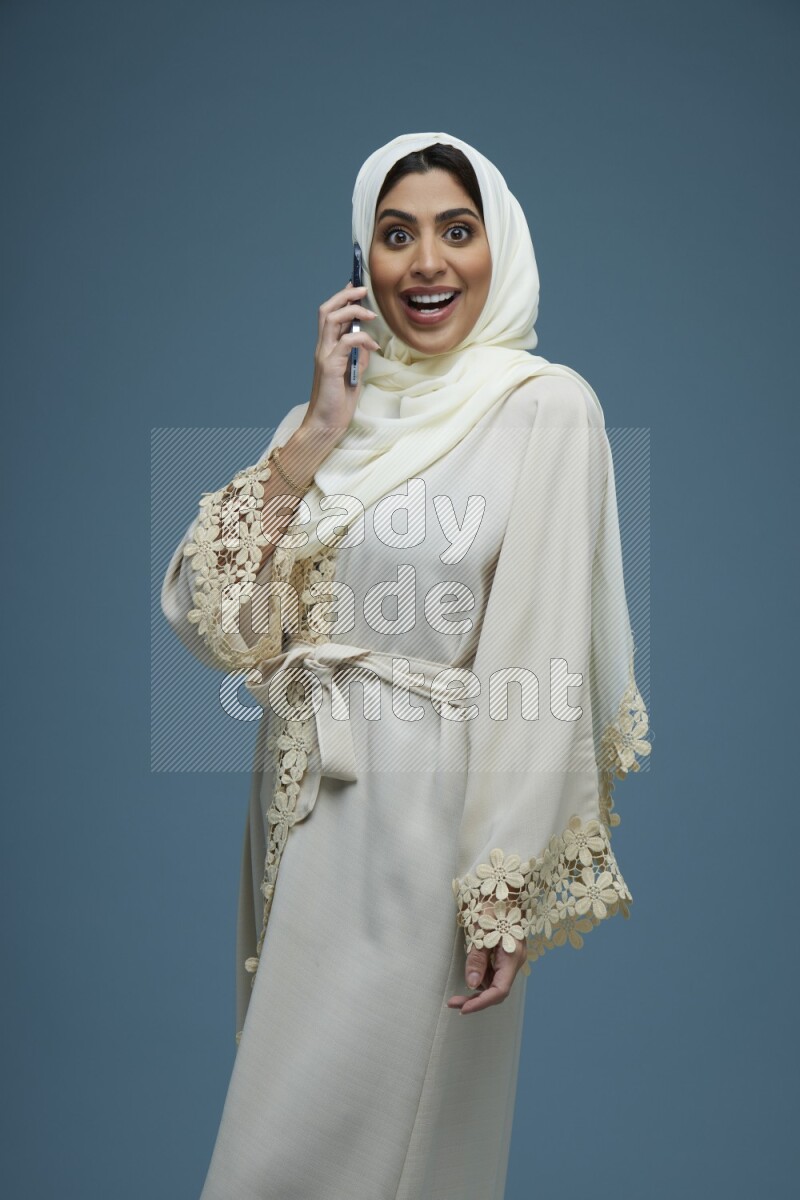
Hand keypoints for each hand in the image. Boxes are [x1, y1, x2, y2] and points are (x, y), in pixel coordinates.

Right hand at [304, 282, 379, 439]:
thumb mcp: (354, 374)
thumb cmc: (338, 402)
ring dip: (352, 311)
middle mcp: (322, 348)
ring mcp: (324, 356)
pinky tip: (373, 346)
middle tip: (362, 290)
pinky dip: (361, 339)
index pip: (330, 315)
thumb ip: (358, 357)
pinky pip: (345, 343)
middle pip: (327, 310)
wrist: (326, 423)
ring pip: (331, 319)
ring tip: (370, 313)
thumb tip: (368, 343)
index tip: (356, 286)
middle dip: (345, 295)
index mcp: (327, 348)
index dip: (342, 297)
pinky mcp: (329, 366)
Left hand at [447, 904, 528, 1015]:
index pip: (499, 990)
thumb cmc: (491, 906)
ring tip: (456, 993)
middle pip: (496, 990)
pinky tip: (469, 977)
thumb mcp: (480, 931)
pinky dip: (480, 978)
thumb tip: (472, 984)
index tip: (463, 1009)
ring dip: (476, 990)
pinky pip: (493, 973)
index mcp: (512, 957)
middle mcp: (514, 961)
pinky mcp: (504, 955)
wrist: (501, 888)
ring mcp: (510, 958)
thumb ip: (477, 959)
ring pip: (494, 983)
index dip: (481, 1003)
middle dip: (475, 999)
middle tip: (453, 1003)